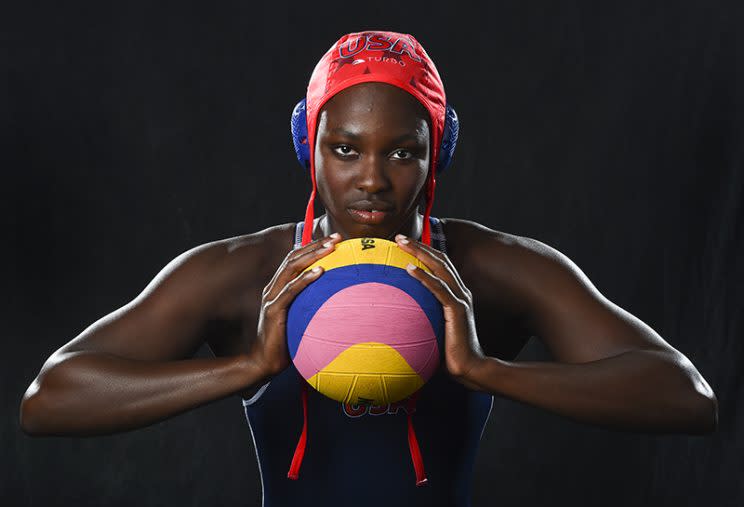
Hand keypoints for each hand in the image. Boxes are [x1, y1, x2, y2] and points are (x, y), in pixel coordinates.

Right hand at [250, 233, 342, 377]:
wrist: (262, 363)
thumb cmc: (285, 343)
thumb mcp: (300, 320)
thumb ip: (311, 307)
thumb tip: (337, 303)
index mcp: (279, 288)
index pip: (296, 260)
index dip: (313, 247)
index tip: (334, 240)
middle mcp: (273, 288)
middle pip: (294, 258)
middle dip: (316, 245)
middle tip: (336, 238)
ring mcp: (272, 298)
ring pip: (292, 269)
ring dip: (313, 255)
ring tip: (331, 247)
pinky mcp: (273, 310)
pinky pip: (291, 290)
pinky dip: (305, 279)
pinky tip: (320, 271)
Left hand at [394, 234, 485, 388]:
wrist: (469, 368)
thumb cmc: (449, 353)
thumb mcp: (432, 330)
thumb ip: (420, 319)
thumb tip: (395, 320)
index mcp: (456, 295)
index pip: (440, 266)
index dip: (424, 252)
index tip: (404, 244)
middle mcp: (460, 292)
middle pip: (439, 260)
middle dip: (419, 245)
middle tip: (399, 237)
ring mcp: (460, 299)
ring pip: (439, 268)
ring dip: (420, 253)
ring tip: (402, 244)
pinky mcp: (457, 310)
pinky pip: (438, 289)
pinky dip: (424, 277)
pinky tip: (409, 269)